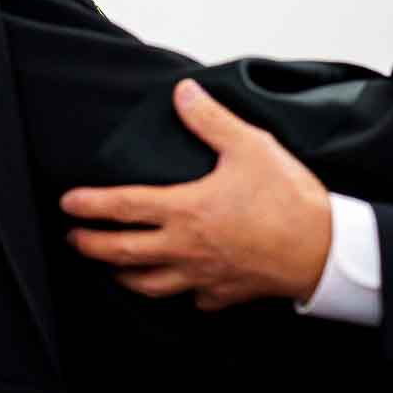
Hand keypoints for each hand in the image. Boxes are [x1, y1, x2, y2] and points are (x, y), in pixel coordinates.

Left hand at [61, 80, 331, 309]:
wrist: (323, 250)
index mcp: (185, 210)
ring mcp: (202, 276)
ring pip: (148, 285)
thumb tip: (183, 92)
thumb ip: (210, 120)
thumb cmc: (288, 197)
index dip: (90, 205)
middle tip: (73, 239)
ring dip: (123, 276)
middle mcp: (185, 248)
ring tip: (111, 269)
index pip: (123, 208)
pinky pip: (191, 299)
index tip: (68, 203)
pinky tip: (179, 287)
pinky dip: (178, 293)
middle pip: (122, 253)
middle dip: (91, 246)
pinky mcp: (224, 294)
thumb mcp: (250, 145)